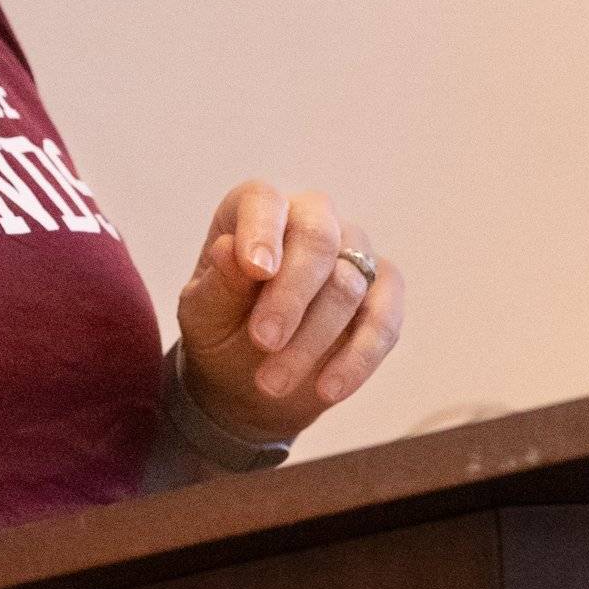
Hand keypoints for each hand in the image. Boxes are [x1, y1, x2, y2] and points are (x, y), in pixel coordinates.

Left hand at [174, 181, 405, 444]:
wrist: (247, 380)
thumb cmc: (220, 330)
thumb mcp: (204, 313)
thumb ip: (219, 283)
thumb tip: (229, 250)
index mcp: (257, 210)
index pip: (264, 200)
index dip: (262, 231)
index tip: (256, 270)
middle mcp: (311, 220)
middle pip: (318, 238)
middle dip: (291, 294)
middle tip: (263, 342)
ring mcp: (354, 253)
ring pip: (348, 284)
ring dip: (311, 339)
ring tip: (272, 382)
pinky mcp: (384, 294)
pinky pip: (384, 319)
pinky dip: (358, 357)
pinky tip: (327, 388)